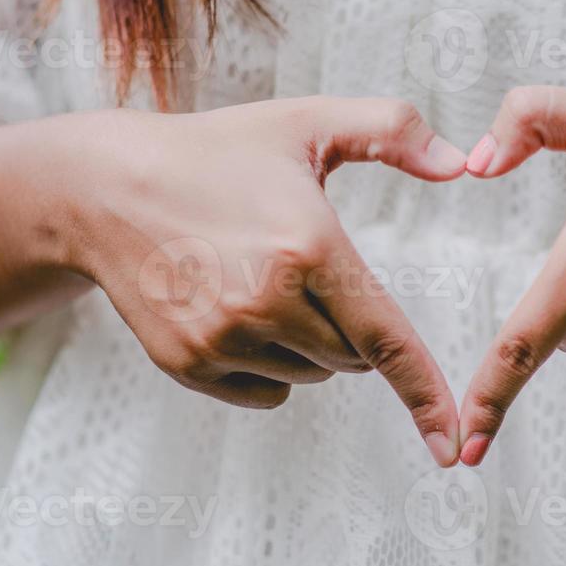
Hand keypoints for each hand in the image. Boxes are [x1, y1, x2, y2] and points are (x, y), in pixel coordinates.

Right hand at [69, 97, 468, 466]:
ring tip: (260, 281)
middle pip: (354, 358)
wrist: (104, 188)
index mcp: (308, 247)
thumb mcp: (306, 124)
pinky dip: (269, 366)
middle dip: (352, 326)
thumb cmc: (215, 151)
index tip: (452, 442)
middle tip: (305, 270)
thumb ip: (392, 131)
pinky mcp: (189, 364)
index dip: (426, 394)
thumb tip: (461, 164)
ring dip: (310, 345)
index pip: (387, 339)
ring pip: (312, 375)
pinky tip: (234, 311)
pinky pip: (267, 392)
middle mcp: (267, 302)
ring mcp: (223, 338)